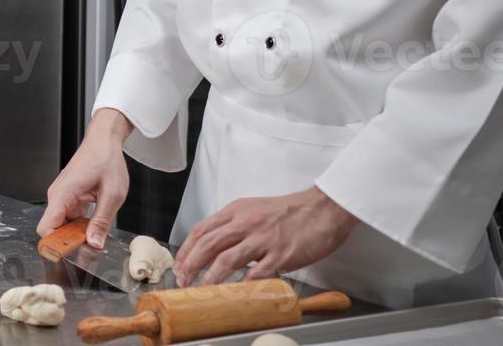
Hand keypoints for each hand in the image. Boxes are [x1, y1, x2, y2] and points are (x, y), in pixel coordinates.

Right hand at [36, 108, 132, 248]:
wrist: (104, 141)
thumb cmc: (106, 159)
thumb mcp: (112, 194)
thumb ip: (102, 221)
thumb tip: (94, 244)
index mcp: (63, 194)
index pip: (46, 228)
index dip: (56, 244)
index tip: (71, 253)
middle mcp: (57, 196)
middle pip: (53, 229)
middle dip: (69, 242)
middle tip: (89, 246)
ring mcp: (62, 197)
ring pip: (62, 225)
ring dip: (76, 234)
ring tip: (95, 234)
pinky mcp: (68, 197)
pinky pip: (69, 218)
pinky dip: (79, 225)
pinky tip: (94, 225)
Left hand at [173, 186, 358, 286]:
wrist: (322, 208)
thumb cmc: (290, 211)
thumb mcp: (254, 209)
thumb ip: (235, 225)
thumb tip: (216, 247)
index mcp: (236, 211)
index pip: (201, 230)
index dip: (187, 250)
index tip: (180, 265)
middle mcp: (245, 222)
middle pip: (208, 245)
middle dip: (191, 265)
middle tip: (184, 281)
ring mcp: (262, 238)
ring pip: (227, 259)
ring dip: (211, 277)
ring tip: (202, 290)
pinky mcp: (280, 253)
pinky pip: (257, 272)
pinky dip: (244, 285)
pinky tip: (237, 294)